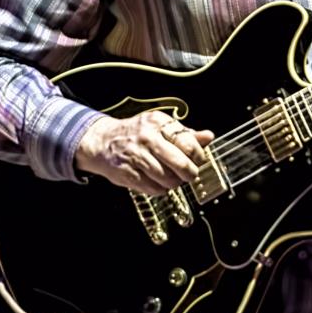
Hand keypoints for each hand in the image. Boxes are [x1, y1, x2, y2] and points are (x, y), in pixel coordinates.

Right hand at [75, 110, 214, 193]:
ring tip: (172, 178)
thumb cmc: (136, 134)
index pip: (189, 144)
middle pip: (181, 163)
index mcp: (158, 123)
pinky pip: (154, 189)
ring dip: (175, 183)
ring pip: (168, 179)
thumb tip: (208, 137)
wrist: (102, 142)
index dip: (198, 156)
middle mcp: (147, 138)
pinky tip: (158, 182)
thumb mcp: (160, 127)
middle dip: (190, 173)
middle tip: (190, 174)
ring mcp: (136, 156)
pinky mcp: (128, 173)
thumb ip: (186, 134)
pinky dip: (161, 189)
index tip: (198, 160)